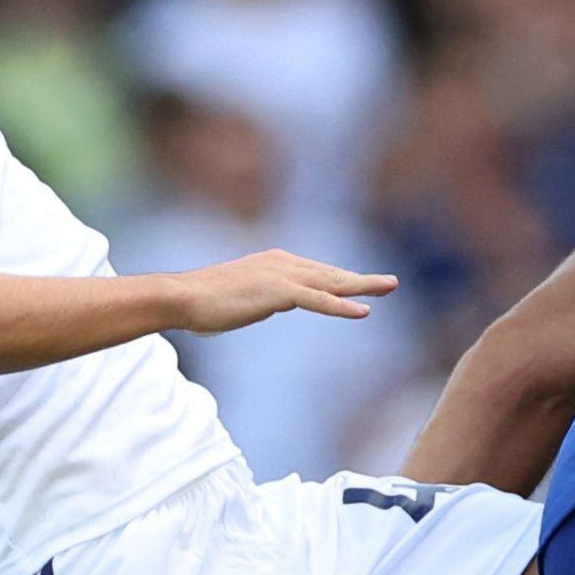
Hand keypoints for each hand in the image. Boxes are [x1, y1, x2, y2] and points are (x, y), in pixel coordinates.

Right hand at [173, 251, 397, 333]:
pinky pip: (319, 300)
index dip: (340, 281)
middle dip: (361, 279)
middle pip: (330, 274)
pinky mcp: (279, 292)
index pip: (316, 273)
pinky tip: (363, 311)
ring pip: (331, 283)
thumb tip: (265, 304)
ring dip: (362, 285)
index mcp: (274, 262)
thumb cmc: (204, 302)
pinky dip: (342, 306)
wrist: (183, 297)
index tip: (362, 286)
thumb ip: (259, 297)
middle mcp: (282, 262)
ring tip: (388, 287)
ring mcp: (282, 275)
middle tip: (390, 282)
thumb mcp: (241, 297)